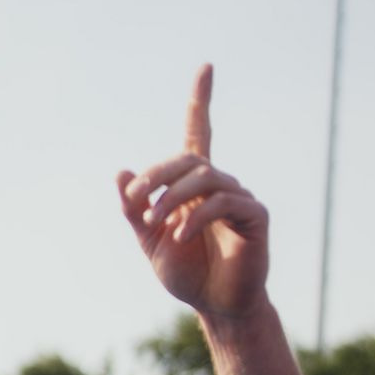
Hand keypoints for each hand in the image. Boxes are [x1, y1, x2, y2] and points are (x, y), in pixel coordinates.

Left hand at [117, 65, 269, 321]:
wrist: (217, 307)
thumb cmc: (187, 274)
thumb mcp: (151, 242)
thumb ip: (135, 210)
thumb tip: (121, 173)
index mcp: (195, 186)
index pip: (200, 133)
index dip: (202, 101)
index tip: (207, 67)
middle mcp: (219, 184)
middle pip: (189, 159)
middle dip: (158, 174)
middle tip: (135, 198)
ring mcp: (239, 198)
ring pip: (204, 178)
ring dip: (172, 197)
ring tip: (153, 222)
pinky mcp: (254, 216)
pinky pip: (223, 203)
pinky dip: (197, 217)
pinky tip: (179, 237)